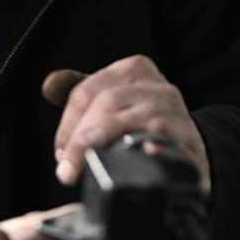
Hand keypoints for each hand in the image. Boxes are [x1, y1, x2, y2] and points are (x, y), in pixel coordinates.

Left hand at [41, 55, 208, 190]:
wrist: (190, 148)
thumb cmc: (141, 123)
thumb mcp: (112, 100)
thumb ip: (79, 91)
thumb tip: (49, 85)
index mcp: (134, 70)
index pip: (88, 90)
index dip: (68, 124)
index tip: (60, 153)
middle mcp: (158, 87)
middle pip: (108, 102)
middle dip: (80, 137)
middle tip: (67, 170)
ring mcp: (177, 114)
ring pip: (137, 119)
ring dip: (107, 141)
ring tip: (88, 164)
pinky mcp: (191, 144)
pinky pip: (174, 142)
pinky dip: (159, 147)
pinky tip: (147, 152)